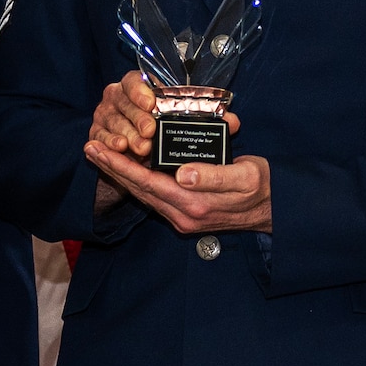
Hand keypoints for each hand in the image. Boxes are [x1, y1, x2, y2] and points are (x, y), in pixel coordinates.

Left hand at [86, 71, 265, 233]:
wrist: (276, 209)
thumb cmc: (262, 187)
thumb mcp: (243, 175)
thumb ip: (212, 176)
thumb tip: (182, 174)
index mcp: (194, 204)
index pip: (148, 182)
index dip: (120, 166)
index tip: (99, 149)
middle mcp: (183, 215)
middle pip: (138, 190)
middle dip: (111, 169)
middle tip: (89, 147)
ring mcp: (183, 218)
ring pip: (143, 194)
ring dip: (120, 175)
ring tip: (100, 155)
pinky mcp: (186, 215)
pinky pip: (154, 197)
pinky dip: (137, 181)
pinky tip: (127, 170)